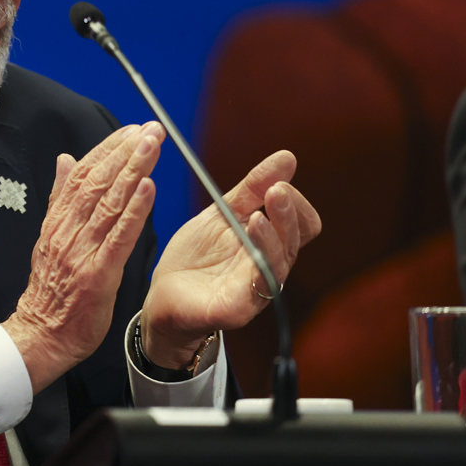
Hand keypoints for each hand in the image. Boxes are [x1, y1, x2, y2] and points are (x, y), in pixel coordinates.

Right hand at [2, 122, 164, 393]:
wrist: (42, 333)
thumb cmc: (52, 290)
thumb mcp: (50, 236)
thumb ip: (60, 197)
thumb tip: (65, 160)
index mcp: (58, 220)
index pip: (84, 174)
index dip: (108, 149)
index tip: (130, 129)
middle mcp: (69, 230)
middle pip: (98, 182)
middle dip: (126, 151)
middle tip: (150, 129)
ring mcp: (82, 251)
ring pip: (109, 202)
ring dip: (133, 170)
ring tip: (152, 145)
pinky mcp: (98, 274)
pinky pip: (118, 237)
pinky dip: (134, 211)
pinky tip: (149, 188)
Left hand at [140, 150, 320, 367]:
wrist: (162, 295)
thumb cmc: (193, 258)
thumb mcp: (220, 214)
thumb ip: (251, 189)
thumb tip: (287, 158)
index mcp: (269, 245)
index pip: (304, 223)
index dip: (295, 202)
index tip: (278, 181)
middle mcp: (270, 267)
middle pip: (297, 238)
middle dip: (289, 211)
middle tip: (277, 189)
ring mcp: (257, 289)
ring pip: (282, 259)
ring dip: (276, 230)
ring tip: (261, 210)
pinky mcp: (239, 308)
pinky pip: (260, 282)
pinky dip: (260, 254)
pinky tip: (250, 231)